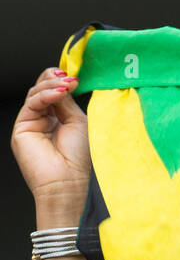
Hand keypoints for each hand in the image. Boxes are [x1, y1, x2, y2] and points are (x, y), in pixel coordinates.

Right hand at [11, 67, 89, 216]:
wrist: (68, 183)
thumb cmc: (78, 160)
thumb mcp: (78, 123)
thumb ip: (67, 101)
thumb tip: (63, 82)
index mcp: (59, 120)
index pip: (55, 93)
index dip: (62, 81)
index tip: (74, 76)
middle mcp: (44, 121)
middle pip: (43, 89)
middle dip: (55, 79)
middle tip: (69, 77)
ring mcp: (31, 123)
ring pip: (36, 93)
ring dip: (52, 85)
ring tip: (66, 85)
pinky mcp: (21, 127)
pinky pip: (32, 103)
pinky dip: (45, 95)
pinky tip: (59, 93)